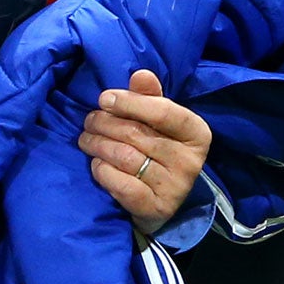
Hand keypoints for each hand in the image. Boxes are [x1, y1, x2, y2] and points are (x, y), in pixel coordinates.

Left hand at [79, 69, 212, 238]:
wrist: (161, 202)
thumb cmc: (158, 151)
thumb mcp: (159, 122)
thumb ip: (150, 97)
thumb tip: (140, 74)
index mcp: (197, 133)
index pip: (162, 112)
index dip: (129, 103)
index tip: (104, 98)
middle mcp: (190, 161)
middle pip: (136, 134)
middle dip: (104, 124)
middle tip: (89, 121)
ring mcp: (175, 187)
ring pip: (124, 157)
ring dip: (97, 145)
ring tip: (86, 140)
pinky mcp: (156, 208)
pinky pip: (120, 183)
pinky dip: (102, 170)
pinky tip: (96, 163)